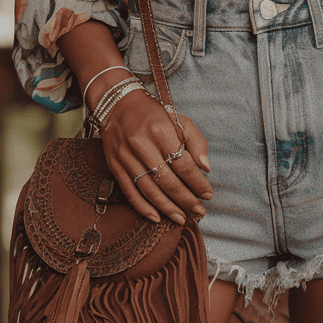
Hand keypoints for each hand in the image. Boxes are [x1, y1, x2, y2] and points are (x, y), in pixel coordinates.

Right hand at [99, 89, 212, 225]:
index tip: (207, 194)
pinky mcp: (115, 165)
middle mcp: (141, 145)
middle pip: (167, 180)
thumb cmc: (152, 114)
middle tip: (199, 212)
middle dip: (185, 200)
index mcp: (160, 131)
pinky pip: (129, 191)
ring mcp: (126, 157)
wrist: (116, 104)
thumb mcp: (178, 119)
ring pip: (149, 189)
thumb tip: (205, 168)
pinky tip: (156, 217)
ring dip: (167, 208)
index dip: (197, 183)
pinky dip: (142, 207)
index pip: (183, 164)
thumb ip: (196, 141)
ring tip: (181, 219)